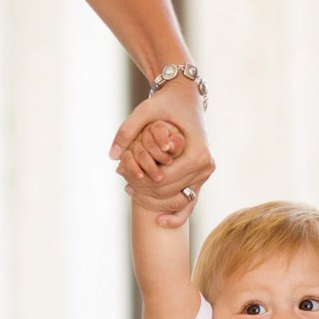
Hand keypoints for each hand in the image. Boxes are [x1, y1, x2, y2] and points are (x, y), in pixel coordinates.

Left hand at [110, 80, 212, 225]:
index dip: (143, 182)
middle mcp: (206, 166)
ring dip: (154, 200)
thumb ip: (127, 131)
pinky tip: (159, 221)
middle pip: (171, 192)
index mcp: (197, 153)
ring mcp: (205, 174)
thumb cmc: (166, 103)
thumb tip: (112, 156)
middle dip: (146, 192)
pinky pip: (190, 203)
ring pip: (177, 200)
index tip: (124, 177)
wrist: (186, 97)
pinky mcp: (201, 177)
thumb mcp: (145, 111)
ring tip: (132, 190)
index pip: (166, 180)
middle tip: (125, 185)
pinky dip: (176, 215)